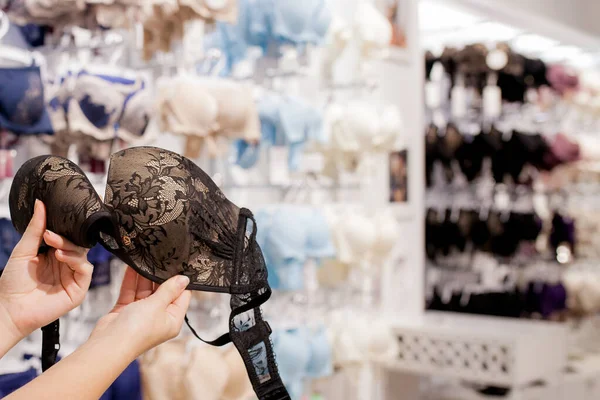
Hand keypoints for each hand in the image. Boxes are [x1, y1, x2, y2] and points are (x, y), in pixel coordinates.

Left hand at [0, 200, 92, 341]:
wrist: (9, 309)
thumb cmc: (13, 283)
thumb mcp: (23, 251)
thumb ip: (35, 229)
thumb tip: (40, 204)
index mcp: (54, 255)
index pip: (67, 237)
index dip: (64, 229)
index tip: (52, 222)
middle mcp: (65, 265)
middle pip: (77, 244)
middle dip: (66, 238)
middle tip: (50, 235)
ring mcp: (73, 277)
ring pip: (83, 255)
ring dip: (70, 248)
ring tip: (54, 247)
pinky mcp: (78, 290)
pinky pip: (86, 270)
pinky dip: (76, 261)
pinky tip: (61, 257)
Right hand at [90, 267, 190, 357]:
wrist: (109, 344)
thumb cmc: (137, 330)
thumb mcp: (158, 305)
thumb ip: (169, 290)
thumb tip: (184, 279)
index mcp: (173, 320)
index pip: (182, 297)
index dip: (180, 282)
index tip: (180, 265)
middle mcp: (158, 317)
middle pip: (163, 292)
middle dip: (160, 276)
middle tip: (161, 258)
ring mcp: (142, 314)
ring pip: (145, 291)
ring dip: (144, 276)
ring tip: (147, 258)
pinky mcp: (126, 311)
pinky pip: (131, 292)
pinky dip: (131, 281)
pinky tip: (132, 267)